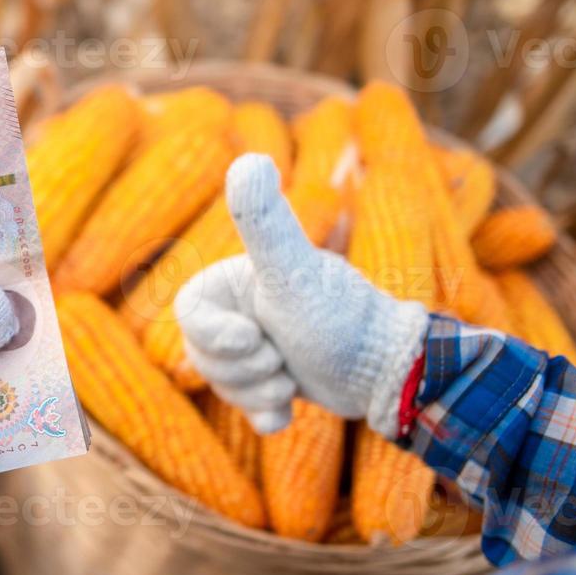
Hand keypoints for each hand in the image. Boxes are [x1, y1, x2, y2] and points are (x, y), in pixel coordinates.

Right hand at [174, 154, 428, 436]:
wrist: (388, 372)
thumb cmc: (341, 317)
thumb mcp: (293, 271)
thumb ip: (263, 220)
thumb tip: (246, 159)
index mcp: (238, 279)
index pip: (187, 312)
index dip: (211, 334)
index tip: (251, 339)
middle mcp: (245, 308)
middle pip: (201, 353)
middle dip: (241, 369)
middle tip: (280, 359)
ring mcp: (261, 345)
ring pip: (222, 382)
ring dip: (257, 391)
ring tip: (291, 381)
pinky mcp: (278, 379)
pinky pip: (246, 407)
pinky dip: (266, 415)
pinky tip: (288, 415)